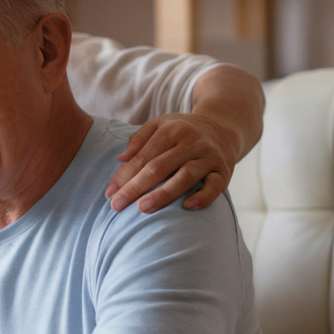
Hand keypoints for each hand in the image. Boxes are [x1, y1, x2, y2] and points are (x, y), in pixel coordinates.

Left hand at [105, 113, 241, 213]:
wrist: (223, 129)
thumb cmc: (182, 131)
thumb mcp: (160, 124)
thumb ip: (139, 139)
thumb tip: (121, 158)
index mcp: (172, 130)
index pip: (143, 156)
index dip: (124, 176)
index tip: (109, 194)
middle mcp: (192, 142)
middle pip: (159, 167)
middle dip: (136, 188)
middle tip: (117, 206)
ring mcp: (209, 157)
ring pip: (185, 177)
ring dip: (163, 194)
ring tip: (143, 209)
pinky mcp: (224, 172)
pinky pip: (215, 186)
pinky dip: (202, 197)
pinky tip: (186, 207)